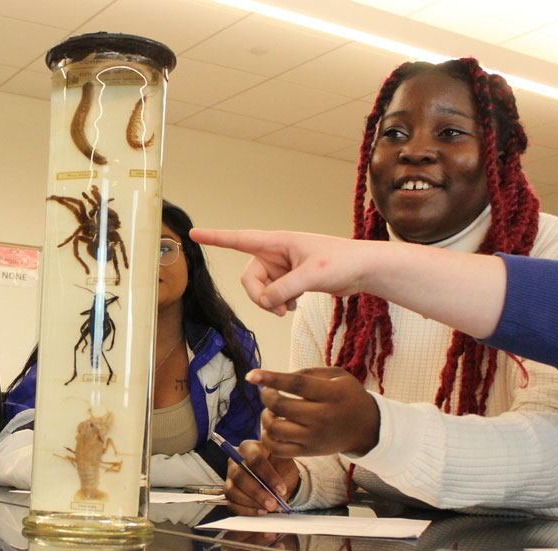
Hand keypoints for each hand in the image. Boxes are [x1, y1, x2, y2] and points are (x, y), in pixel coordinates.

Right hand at [190, 229, 371, 315]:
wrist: (364, 269)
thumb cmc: (342, 261)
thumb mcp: (311, 275)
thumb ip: (284, 289)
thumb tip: (265, 302)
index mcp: (277, 241)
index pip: (239, 239)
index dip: (215, 237)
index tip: (194, 234)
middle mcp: (275, 253)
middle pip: (249, 278)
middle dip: (260, 296)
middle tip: (278, 310)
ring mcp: (282, 267)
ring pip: (260, 289)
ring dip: (271, 302)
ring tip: (290, 308)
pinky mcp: (290, 279)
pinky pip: (272, 295)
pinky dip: (280, 303)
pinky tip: (296, 304)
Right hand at [224, 440, 298, 515]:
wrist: (280, 481)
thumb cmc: (281, 468)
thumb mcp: (285, 461)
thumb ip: (281, 464)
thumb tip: (278, 472)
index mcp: (249, 448)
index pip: (255, 459)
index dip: (268, 475)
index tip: (281, 489)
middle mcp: (235, 460)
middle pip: (240, 476)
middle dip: (257, 492)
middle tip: (273, 503)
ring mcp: (230, 477)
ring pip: (232, 491)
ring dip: (251, 502)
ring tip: (268, 508)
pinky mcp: (229, 492)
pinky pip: (232, 503)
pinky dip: (247, 510)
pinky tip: (261, 511)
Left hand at [251, 367, 379, 457]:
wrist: (367, 428)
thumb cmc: (347, 396)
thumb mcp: (337, 376)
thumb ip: (308, 372)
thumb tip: (278, 378)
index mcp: (331, 394)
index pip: (296, 385)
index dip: (272, 378)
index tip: (251, 374)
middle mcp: (323, 417)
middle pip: (281, 407)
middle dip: (267, 396)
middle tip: (268, 392)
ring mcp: (315, 438)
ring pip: (275, 429)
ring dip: (265, 417)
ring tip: (272, 411)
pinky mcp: (309, 452)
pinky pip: (277, 449)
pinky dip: (267, 438)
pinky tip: (273, 428)